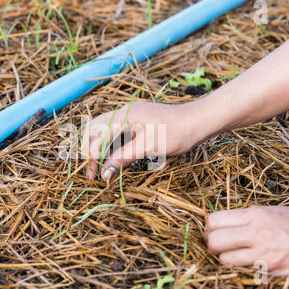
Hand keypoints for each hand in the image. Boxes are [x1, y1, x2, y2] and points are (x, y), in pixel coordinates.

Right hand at [82, 101, 207, 180]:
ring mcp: (129, 117)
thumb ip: (123, 158)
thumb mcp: (148, 147)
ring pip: (104, 133)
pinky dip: (111, 148)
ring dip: (100, 151)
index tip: (94, 175)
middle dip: (90, 151)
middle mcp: (123, 113)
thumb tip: (104, 174)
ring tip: (100, 170)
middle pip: (94, 130)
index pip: (96, 135)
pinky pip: (117, 135)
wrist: (198, 122)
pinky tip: (113, 161)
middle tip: (92, 173)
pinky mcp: (136, 123)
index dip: (91, 156)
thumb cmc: (176, 132)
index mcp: (124, 115)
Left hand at [205, 206, 288, 274]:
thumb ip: (242, 217)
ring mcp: (264, 253)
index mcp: (254, 214)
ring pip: (225, 259)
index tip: (213, 230)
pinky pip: (245, 269)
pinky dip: (244, 265)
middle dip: (212, 243)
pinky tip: (254, 258)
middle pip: (214, 241)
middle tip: (218, 244)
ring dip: (226, 257)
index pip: (214, 221)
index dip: (209, 227)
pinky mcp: (271, 269)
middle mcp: (257, 233)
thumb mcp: (266, 210)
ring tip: (236, 252)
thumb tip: (216, 225)